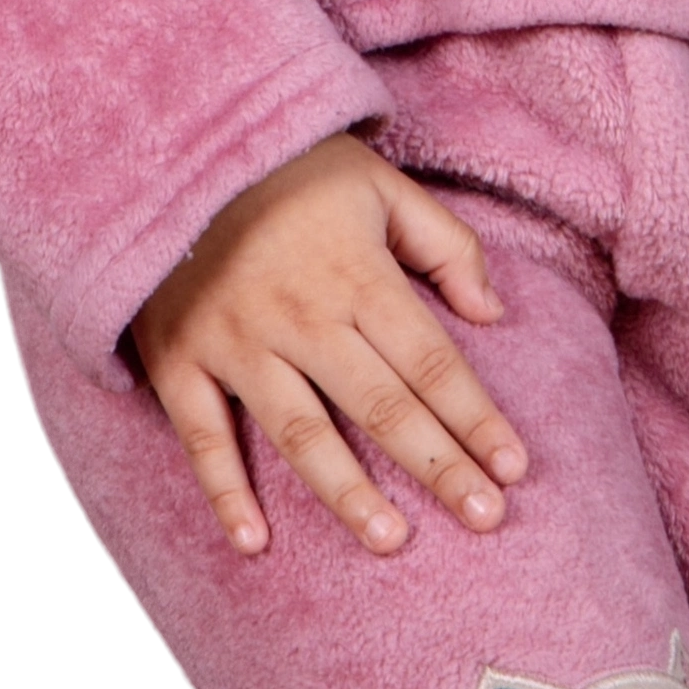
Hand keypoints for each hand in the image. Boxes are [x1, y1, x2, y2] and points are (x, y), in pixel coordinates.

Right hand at [128, 131, 528, 560]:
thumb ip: (443, 244)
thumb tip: (492, 312)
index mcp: (356, 274)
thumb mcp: (380, 183)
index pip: (430, 361)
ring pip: (301, 433)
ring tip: (392, 542)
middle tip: (485, 521)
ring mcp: (236, 342)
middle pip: (382, 406)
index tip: (514, 468)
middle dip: (439, 466)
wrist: (174, 144)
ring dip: (348, 493)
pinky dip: (224, 493)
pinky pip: (202, 437)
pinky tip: (255, 544)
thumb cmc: (290, 169)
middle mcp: (301, 316)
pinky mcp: (180, 358)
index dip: (476, 417)